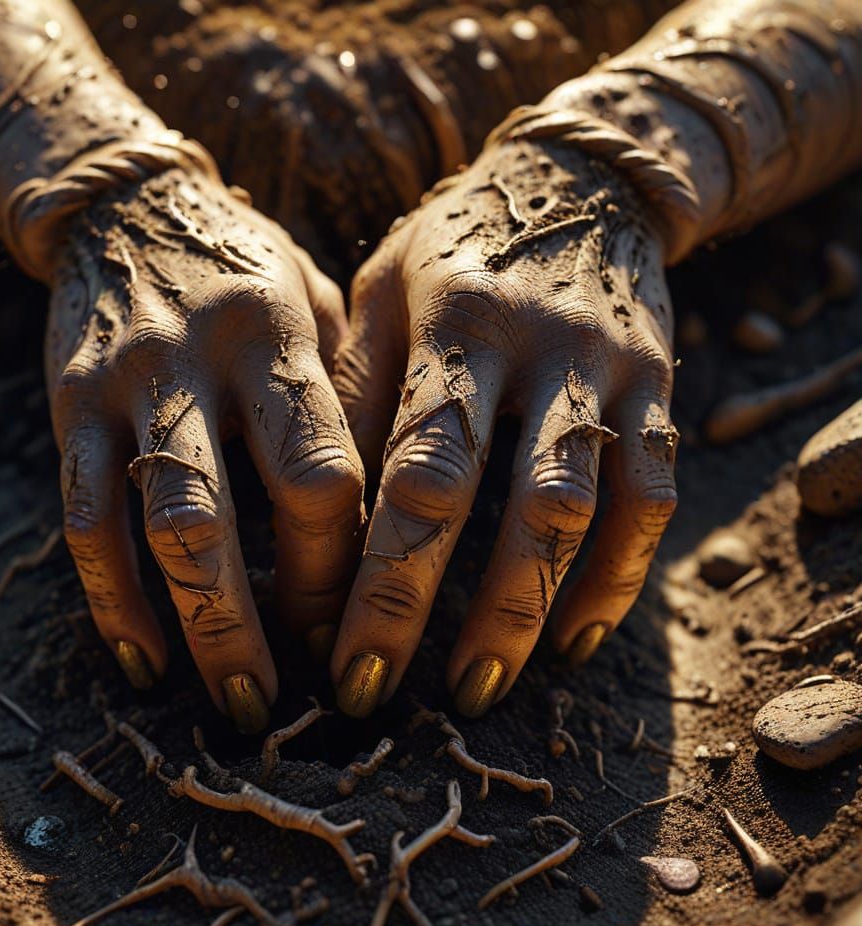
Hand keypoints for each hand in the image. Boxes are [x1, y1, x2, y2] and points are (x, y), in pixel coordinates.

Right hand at [45, 168, 363, 731]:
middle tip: (292, 700)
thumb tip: (398, 516)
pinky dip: (111, 600)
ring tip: (232, 702)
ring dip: (195, 628)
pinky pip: (82, 520)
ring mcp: (123, 389)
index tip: (358, 622)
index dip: (341, 563)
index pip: (321, 471)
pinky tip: (143, 659)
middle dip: (260, 620)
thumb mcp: (322, 304)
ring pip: (150, 526)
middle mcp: (198, 363)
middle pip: (229, 513)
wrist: (129, 208)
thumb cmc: (254, 271)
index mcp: (280, 338)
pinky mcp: (67, 410)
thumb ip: (352, 397)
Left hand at [331, 139, 678, 717]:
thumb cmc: (452, 244)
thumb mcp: (381, 290)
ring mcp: (611, 371)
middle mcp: (539, 349)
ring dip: (528, 613)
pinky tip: (576, 640)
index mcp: (453, 323)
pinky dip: (619, 577)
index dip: (375, 573)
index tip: (335, 654)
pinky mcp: (661, 389)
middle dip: (440, 613)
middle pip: (498, 504)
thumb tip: (313, 513)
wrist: (582, 179)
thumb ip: (352, 389)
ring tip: (477, 688)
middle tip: (382, 697)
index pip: (413, 469)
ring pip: (582, 512)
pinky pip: (652, 498)